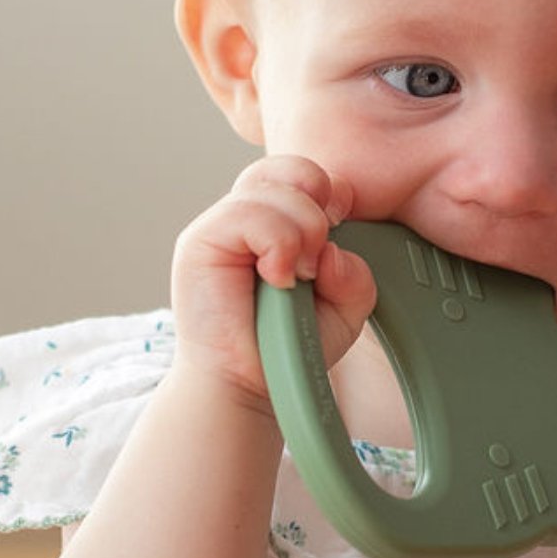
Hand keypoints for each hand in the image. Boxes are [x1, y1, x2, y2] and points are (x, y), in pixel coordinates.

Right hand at [169, 155, 376, 402]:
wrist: (249, 387)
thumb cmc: (290, 347)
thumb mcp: (344, 310)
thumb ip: (356, 277)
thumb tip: (333, 251)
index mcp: (280, 221)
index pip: (308, 174)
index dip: (333, 195)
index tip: (339, 233)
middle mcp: (250, 216)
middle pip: (295, 170)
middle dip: (320, 213)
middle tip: (315, 264)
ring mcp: (222, 225)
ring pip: (274, 189)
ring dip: (300, 234)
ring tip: (293, 279)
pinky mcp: (200, 241)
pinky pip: (248, 213)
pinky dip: (276, 245)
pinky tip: (275, 279)